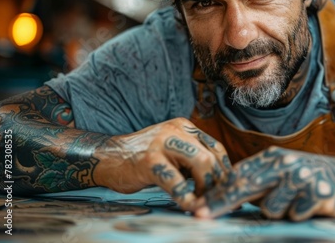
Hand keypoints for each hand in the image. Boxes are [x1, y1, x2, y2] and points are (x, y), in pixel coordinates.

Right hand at [93, 118, 231, 210]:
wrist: (106, 157)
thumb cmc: (142, 159)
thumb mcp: (171, 152)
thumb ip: (191, 160)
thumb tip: (218, 181)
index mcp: (185, 127)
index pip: (216, 148)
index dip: (225, 171)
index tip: (229, 190)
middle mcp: (177, 131)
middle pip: (211, 156)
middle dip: (218, 182)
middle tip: (218, 201)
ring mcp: (163, 144)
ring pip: (200, 163)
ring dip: (207, 188)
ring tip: (204, 204)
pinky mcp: (149, 161)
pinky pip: (175, 181)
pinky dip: (186, 197)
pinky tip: (188, 206)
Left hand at [194, 146, 334, 220]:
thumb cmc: (310, 175)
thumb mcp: (282, 171)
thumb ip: (258, 179)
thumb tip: (225, 194)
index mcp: (272, 157)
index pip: (238, 176)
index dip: (217, 192)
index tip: (199, 207)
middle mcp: (284, 164)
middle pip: (245, 187)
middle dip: (221, 204)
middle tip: (201, 217)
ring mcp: (301, 177)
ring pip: (271, 208)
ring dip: (279, 212)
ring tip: (295, 202)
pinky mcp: (317, 192)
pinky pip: (294, 215)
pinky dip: (299, 215)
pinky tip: (310, 205)